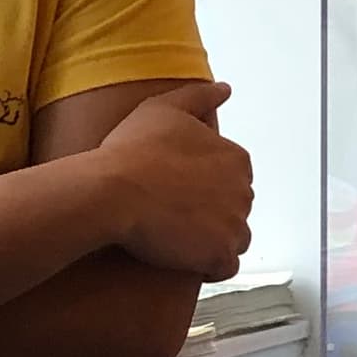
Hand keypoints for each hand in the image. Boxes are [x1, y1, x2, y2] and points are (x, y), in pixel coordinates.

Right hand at [100, 82, 250, 277]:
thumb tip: (225, 89)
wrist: (112, 191)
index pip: (232, 177)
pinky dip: (208, 265)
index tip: (177, 187)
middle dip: (210, 212)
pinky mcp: (219, 255)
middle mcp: (244, 192)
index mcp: (237, 159)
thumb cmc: (133, 150)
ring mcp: (234, 226)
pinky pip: (224, 267)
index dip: (204, 184)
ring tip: (176, 236)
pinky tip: (183, 257)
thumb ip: (200, 96)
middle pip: (234, 209)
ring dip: (211, 240)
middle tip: (173, 212)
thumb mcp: (164, 107)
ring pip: (233, 238)